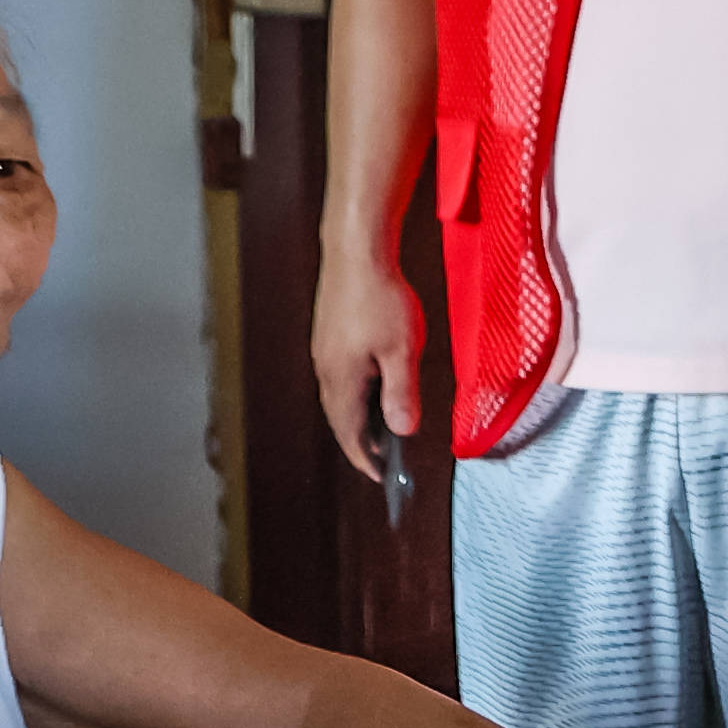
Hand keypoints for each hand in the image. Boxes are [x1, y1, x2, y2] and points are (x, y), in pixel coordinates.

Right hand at [311, 250, 422, 482]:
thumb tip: (403, 431)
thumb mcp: (403, 350)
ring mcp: (324, 350)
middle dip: (361, 443)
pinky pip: (340, 375)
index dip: (366, 459)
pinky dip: (356, 392)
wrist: (355, 250)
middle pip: (341, 418)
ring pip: (339, 396)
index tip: (381, 478)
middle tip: (383, 461)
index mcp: (342, 380)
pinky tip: (374, 385)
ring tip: (383, 428)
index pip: (350, 433)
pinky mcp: (328, 333)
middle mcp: (326, 369)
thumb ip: (402, 394)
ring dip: (358, 417)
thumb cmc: (380, 296)